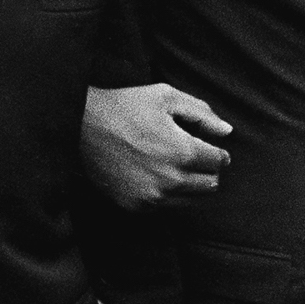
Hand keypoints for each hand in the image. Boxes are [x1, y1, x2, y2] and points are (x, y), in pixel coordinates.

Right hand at [82, 83, 231, 209]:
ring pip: (191, 199)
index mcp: (183, 152)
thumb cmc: (122, 107)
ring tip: (169, 165)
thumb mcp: (164, 96)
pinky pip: (166, 207)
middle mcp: (171, 180)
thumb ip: (201, 113)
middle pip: (210, 184)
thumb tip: (226, 132)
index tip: (203, 144)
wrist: (78, 127)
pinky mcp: (135, 205)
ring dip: (188, 184)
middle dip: (205, 169)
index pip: (220, 161)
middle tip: (187, 155)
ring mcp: (152, 196)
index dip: (215, 150)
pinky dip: (166, 194)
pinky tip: (152, 176)